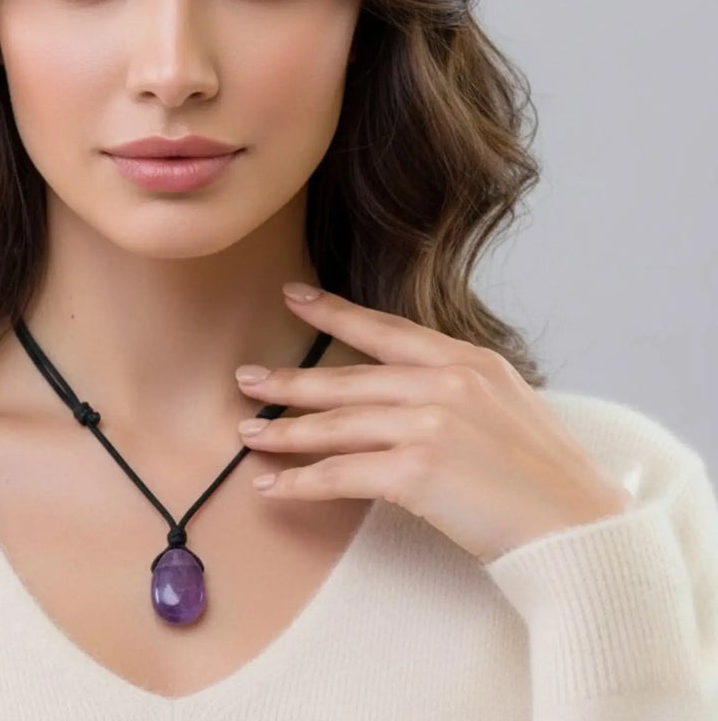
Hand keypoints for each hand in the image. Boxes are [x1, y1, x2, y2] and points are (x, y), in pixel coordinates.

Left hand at [234, 283, 635, 563]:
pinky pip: (342, 473)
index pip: (385, 329)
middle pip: (347, 379)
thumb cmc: (550, 479)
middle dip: (291, 381)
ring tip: (249, 434)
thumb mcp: (509, 408)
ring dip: (285, 431)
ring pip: (336, 424)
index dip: (335, 313)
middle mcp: (444, 382)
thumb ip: (457, 390)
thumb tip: (406, 393)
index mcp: (468, 361)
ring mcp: (429, 423)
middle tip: (247, 379)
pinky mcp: (417, 470)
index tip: (295, 298)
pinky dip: (302, 482)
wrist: (582, 530)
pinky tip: (273, 486)